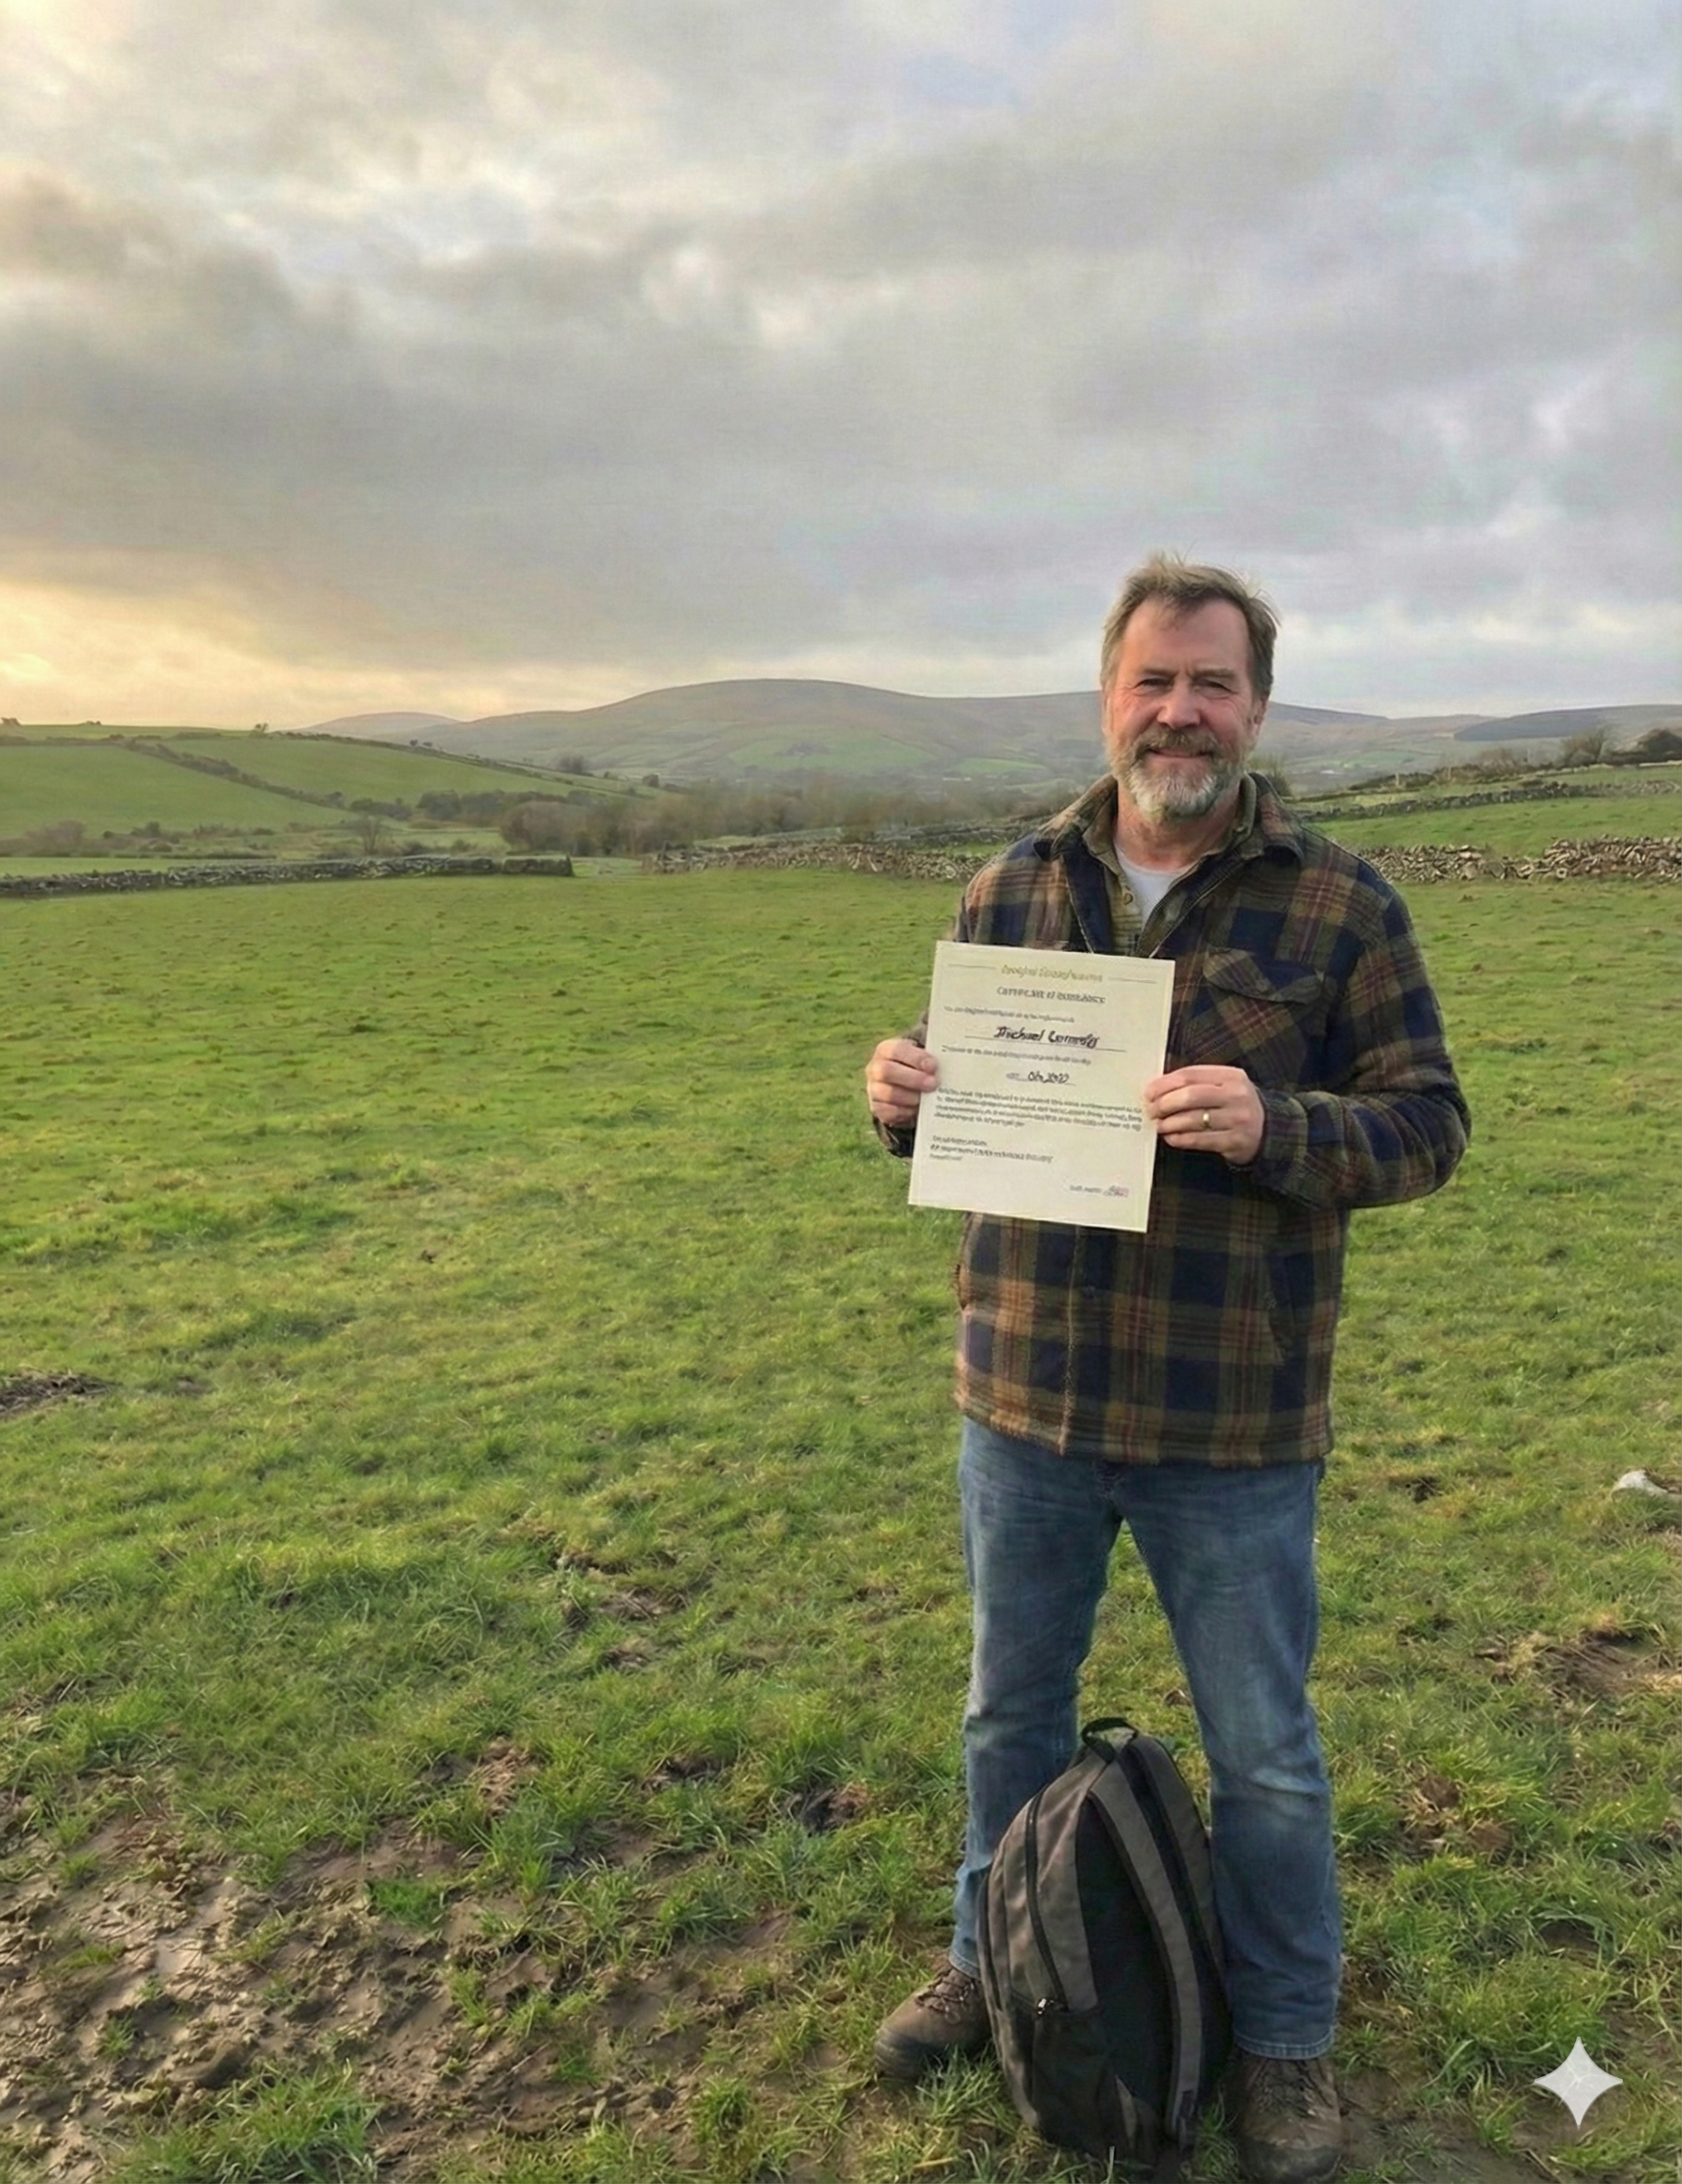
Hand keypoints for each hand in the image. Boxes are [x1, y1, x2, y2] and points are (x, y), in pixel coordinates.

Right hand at [866, 1037, 937, 1128]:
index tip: (933, 1065)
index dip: (915, 1057)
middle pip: (887, 1071)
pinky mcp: (877, 1108)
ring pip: (888, 1093)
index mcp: (886, 1050)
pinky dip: (905, 1112)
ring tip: (928, 1099)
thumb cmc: (917, 1067)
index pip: (896, 1049)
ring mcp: (873, 1089)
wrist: (902, 1085)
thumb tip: (953, 1064)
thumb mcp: (921, 1058)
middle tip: (934, 1084)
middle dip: (913, 1078)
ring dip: (911, 1097)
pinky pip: (889, 1112)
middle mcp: (875, 1068)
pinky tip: (918, 1110)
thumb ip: (931, 1059)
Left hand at [1145, 1064, 1264, 1163]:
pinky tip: (1171, 1137)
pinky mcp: (1235, 1141)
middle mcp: (1236, 1095)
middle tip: (1151, 1110)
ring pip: (1193, 1120)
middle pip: (1191, 1096)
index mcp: (1231, 1076)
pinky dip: (1181, 1139)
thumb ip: (1197, 1083)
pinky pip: (1200, 1140)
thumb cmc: (1235, 1105)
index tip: (1148, 1092)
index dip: (1165, 1084)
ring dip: (1170, 1123)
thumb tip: (1158, 1088)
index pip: (1191, 1075)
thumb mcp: (1224, 1086)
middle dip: (1165, 1104)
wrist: (1269, 1130)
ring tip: (1159, 1125)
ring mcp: (1237, 1119)